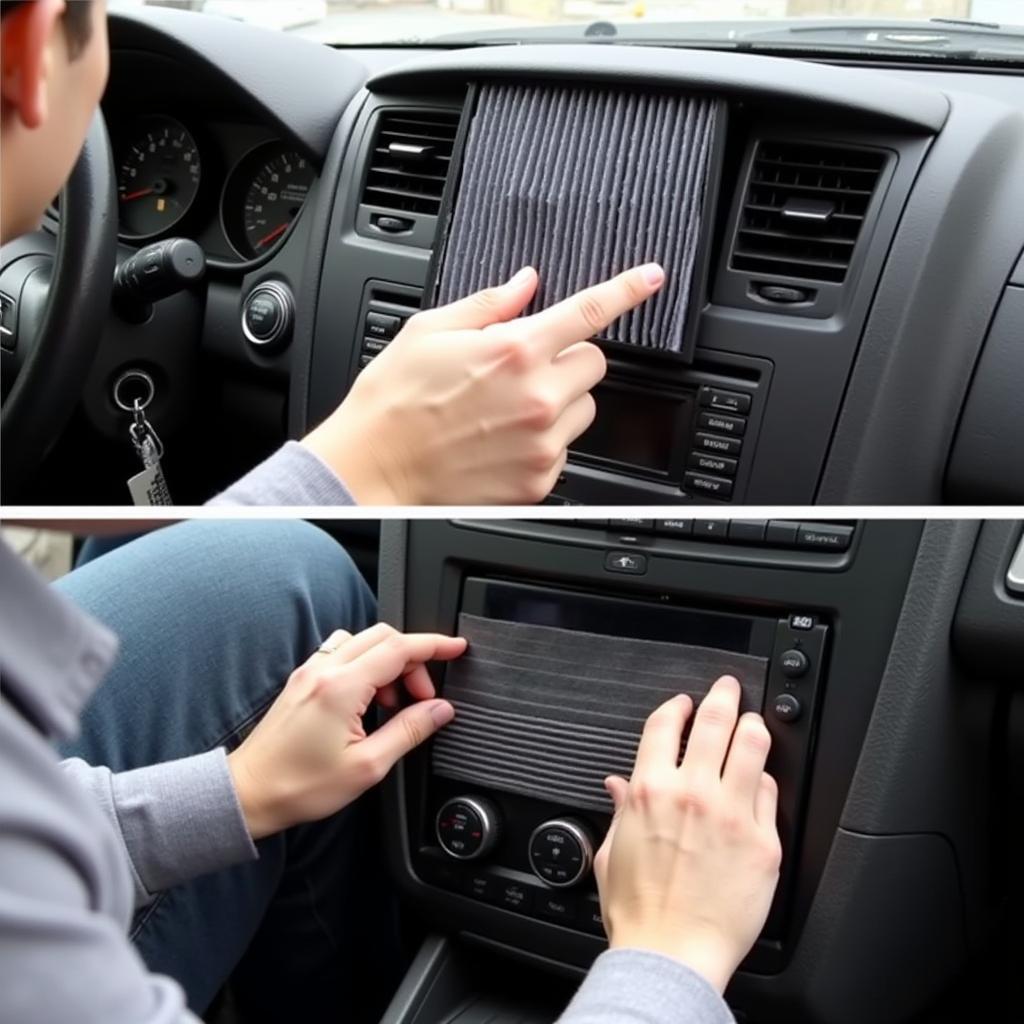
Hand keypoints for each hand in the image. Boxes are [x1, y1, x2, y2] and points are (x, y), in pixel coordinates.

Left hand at [227, 624, 464, 839]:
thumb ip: (409, 731)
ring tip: (394, 703)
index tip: (457, 647)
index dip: (434, 644)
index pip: (399, 648)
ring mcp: (310, 672)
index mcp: (342, 687)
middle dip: (413, 659)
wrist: (249, 794)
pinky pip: (342, 654)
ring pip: (362, 641)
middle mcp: (324, 669)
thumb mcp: (367, 766)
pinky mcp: (302, 680)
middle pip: (383, 637)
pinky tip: (368, 701)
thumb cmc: (299, 785)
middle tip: (424, 696)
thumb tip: (440, 710)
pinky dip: (366, 666)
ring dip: (388, 661)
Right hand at [302, 264, 664, 503]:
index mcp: (514, 351)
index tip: (651, 279)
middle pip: (594, 364)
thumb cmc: (393, 402)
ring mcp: (542, 444)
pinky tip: (500, 442)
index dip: (627, 290)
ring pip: (584, 409)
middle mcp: (538, 398)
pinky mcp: (538, 481)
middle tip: (525, 369)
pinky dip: (543, 443)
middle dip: (567, 359)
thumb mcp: (430, 331)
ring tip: (506, 411)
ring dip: (560, 403)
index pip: (589, 312)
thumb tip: (526, 283)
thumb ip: (489, 304)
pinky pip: (564, 450)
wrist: (374, 470)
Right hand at [593, 677, 781, 994]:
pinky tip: (759, 780)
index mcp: (650, 790)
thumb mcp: (611, 851)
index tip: (684, 703)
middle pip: (715, 720)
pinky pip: (769, 792)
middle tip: (728, 688)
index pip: (666, 724)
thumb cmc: (639, 911)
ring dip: (751, 726)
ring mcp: (731, 813)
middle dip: (723, 695)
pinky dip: (763, 779)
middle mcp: (692, 793)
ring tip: (753, 722)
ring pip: (752, 745)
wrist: (671, 955)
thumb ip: (620, 810)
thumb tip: (617, 785)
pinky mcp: (763, 841)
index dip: (677, 706)